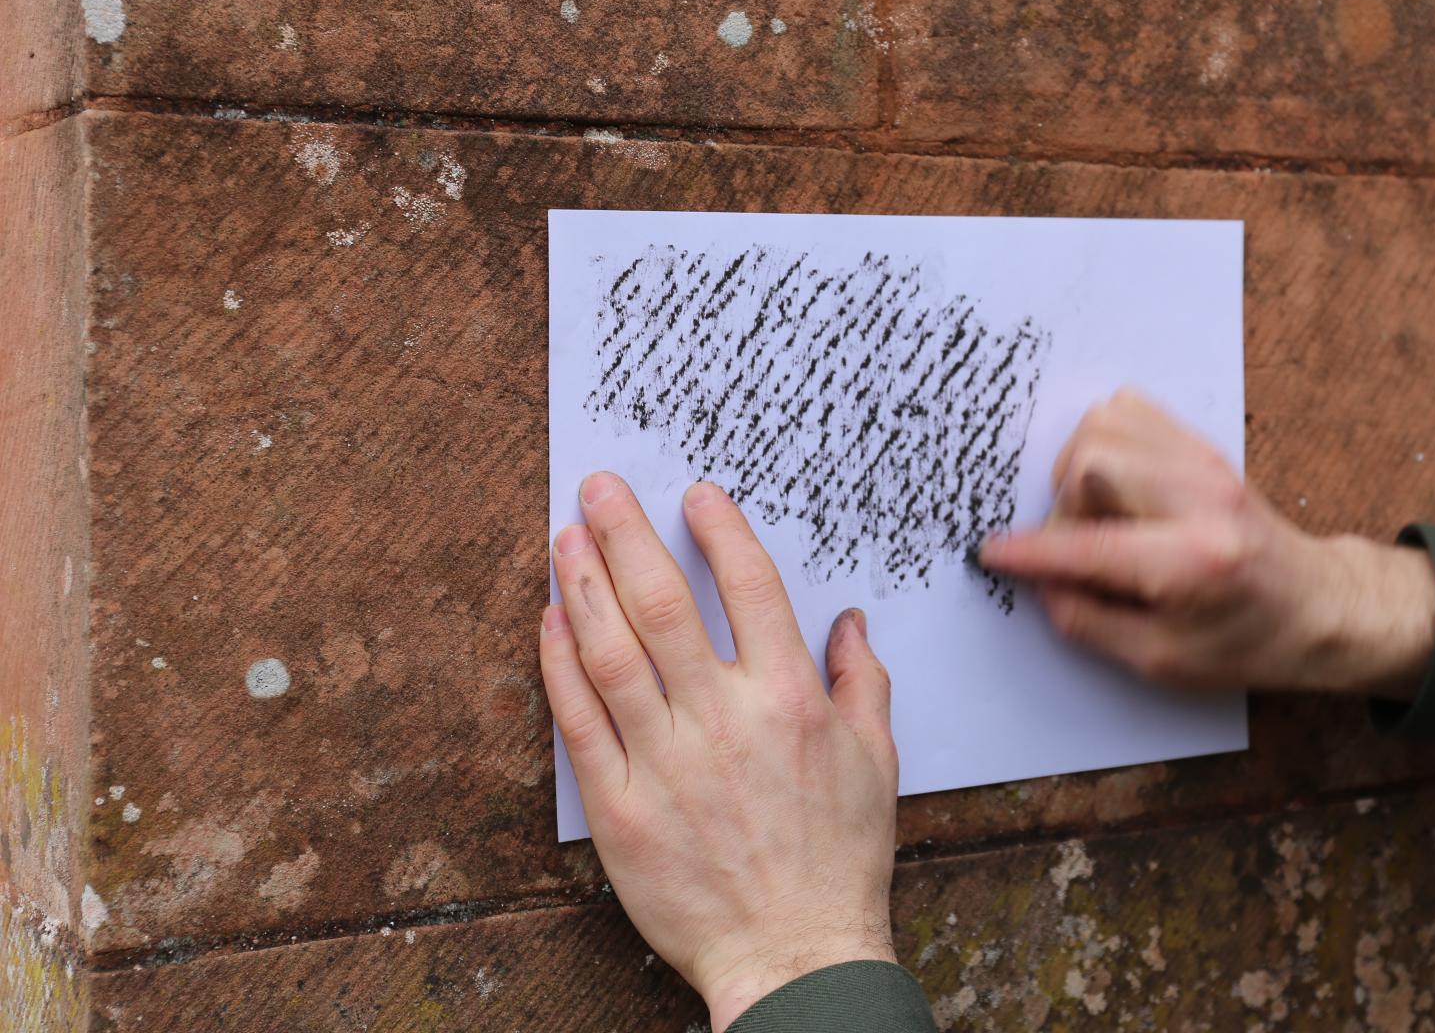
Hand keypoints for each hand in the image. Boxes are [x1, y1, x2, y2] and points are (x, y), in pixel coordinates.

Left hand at [540, 472, 899, 1031]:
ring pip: (612, 651)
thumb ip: (862, 682)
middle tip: (599, 489)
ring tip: (566, 537)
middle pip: (663, 602)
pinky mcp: (621, 806)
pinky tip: (551, 621)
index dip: (719, 531)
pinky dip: (561, 664)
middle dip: (626, 534)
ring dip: (584, 583)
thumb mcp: (876, 761)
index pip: (750, 588)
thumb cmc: (839, 859)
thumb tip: (849, 623)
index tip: (695, 495)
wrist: (794, 952)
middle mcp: (724, 719)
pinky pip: (580, 720)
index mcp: (790, 700)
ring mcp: (667, 761)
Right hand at [978, 389, 1434, 699]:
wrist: (1319, 605)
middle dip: (1062, 504)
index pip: (1087, 545)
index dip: (1030, 552)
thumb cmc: (1246, 644)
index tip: (992, 554)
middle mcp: (1199, 499)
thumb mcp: (1162, 661)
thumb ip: (1089, 622)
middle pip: (1091, 458)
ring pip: (1105, 422)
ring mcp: (1205, 463)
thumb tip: (1038, 581)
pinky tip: (1114, 484)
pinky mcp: (1205, 447)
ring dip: (1080, 467)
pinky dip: (1105, 440)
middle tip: (1077, 544)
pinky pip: (1130, 409)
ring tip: (1097, 513)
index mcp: (1191, 563)